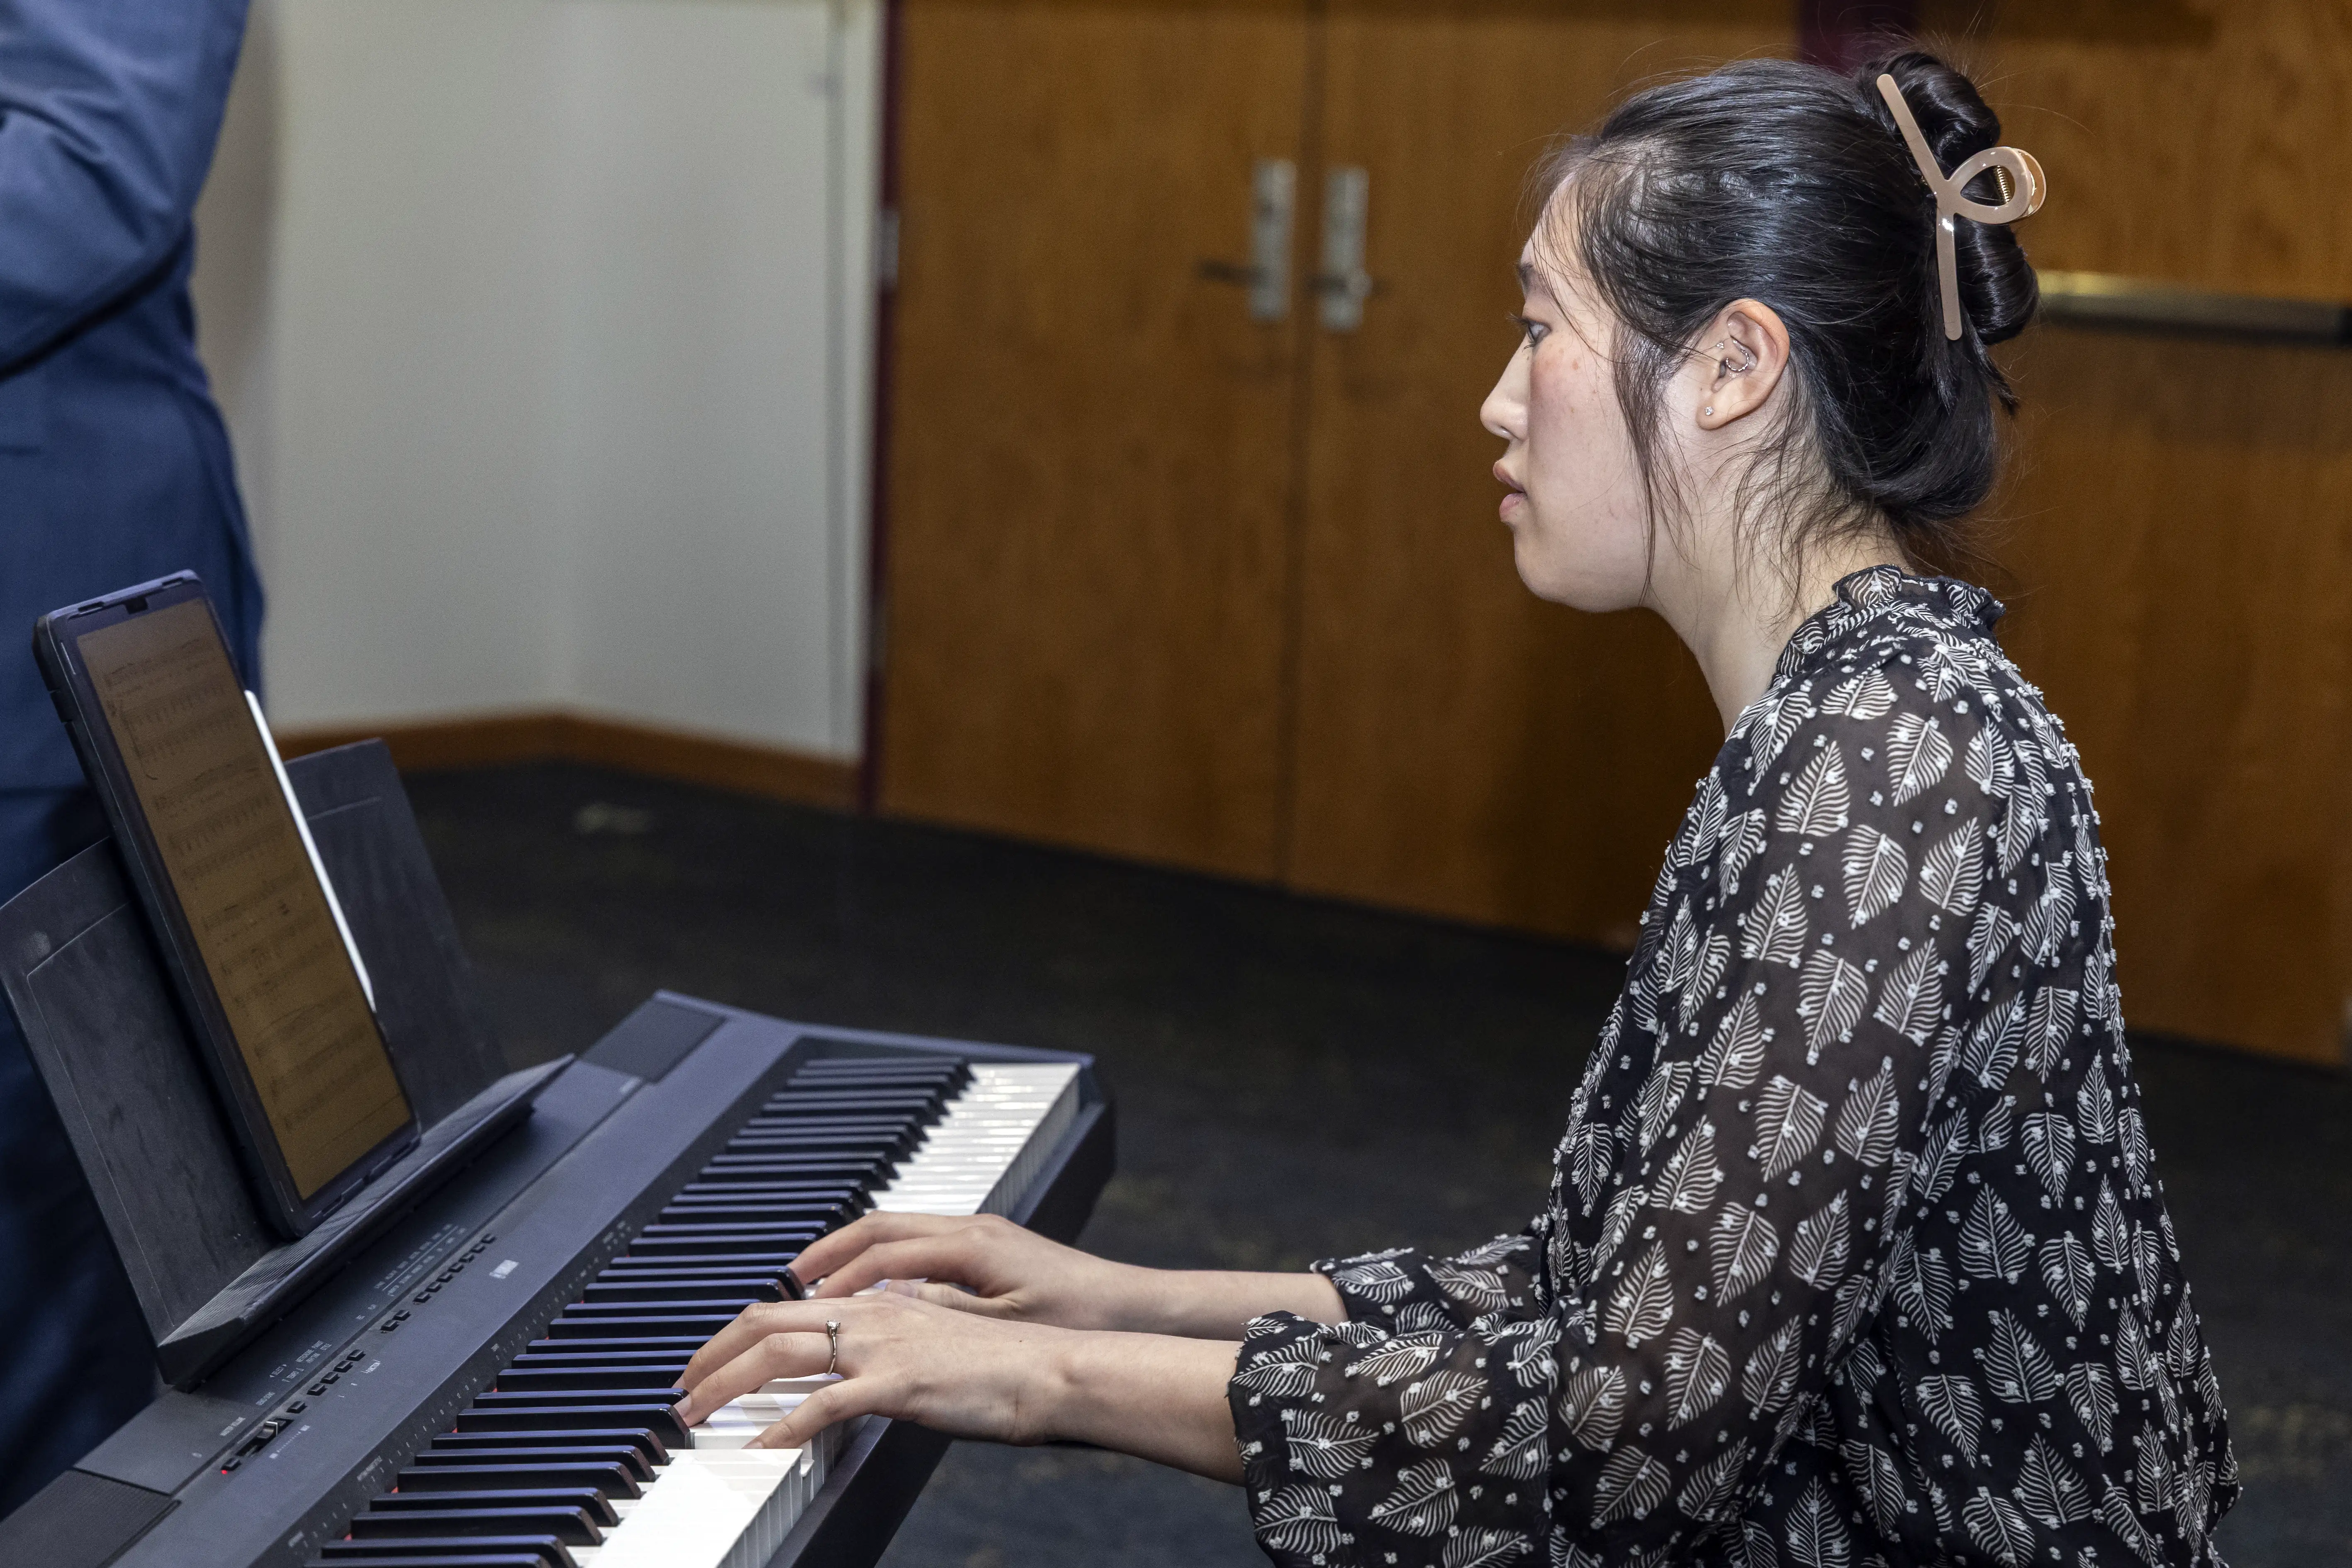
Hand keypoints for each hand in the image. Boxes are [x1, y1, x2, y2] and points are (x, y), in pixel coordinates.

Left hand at [675, 1293, 1071, 1448]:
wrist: (1054, 1369)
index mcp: (883, 1303)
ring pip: (778, 1355)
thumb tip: (863, 1360)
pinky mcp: (897, 1385)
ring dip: (725, 1386)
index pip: (790, 1307)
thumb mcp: (941, 1343)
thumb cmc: (1008, 1364)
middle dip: (712, 1355)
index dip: (740, 1331)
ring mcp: (882, 1347)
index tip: (712, 1360)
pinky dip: (781, 1429)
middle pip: (766, 1322)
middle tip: (683, 1388)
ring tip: (695, 1416)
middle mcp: (874, 1315)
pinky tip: (758, 1449)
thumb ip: (899, 1342)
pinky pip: (822, 1407)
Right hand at [790, 1212, 1150, 1330]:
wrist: (1130, 1307)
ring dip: (855, 1252)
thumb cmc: (1078, 1317)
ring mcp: (980, 1235)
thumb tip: (888, 1308)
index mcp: (971, 1245)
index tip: (805, 1300)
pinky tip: (874, 1286)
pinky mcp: (990, 1249)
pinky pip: (922, 1245)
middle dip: (832, 1251)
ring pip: (899, 1230)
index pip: (885, 1252)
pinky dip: (887, 1260)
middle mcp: (971, 1230)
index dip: (839, 1277)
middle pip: (882, 1227)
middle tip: (792, 1276)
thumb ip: (941, 1314)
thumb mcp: (1003, 1325)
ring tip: (818, 1279)